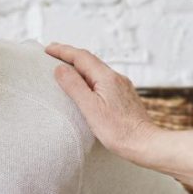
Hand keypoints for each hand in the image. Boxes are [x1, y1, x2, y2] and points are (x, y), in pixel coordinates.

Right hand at [45, 42, 157, 162]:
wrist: (145, 144)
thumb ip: (74, 86)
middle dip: (70, 56)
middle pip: (90, 60)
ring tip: (65, 68)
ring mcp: (122, 87)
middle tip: (52, 54)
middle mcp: (117, 78)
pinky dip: (90, 78)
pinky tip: (86, 86)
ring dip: (80, 67)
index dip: (63, 51)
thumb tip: (60, 68)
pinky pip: (103, 81)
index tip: (47, 49)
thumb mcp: (90, 108)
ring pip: (97, 70)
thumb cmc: (118, 131)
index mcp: (107, 77)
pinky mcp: (124, 97)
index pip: (81, 57)